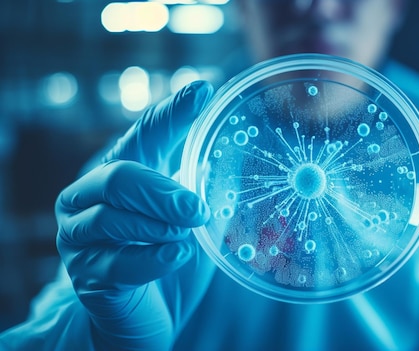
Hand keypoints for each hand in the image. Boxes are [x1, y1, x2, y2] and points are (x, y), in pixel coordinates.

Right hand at [55, 81, 213, 349]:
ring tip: (188, 232)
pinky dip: (152, 258)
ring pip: (111, 218)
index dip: (172, 113)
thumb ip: (200, 188)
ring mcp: (80, 238)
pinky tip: (176, 255)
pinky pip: (117, 263)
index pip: (144, 136)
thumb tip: (229, 155)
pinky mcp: (87, 277)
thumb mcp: (190, 218)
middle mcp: (89, 199)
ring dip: (158, 224)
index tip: (203, 90)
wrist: (146, 314)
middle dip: (161, 189)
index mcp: (119, 174)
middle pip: (119, 176)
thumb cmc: (169, 257)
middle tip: (197, 208)